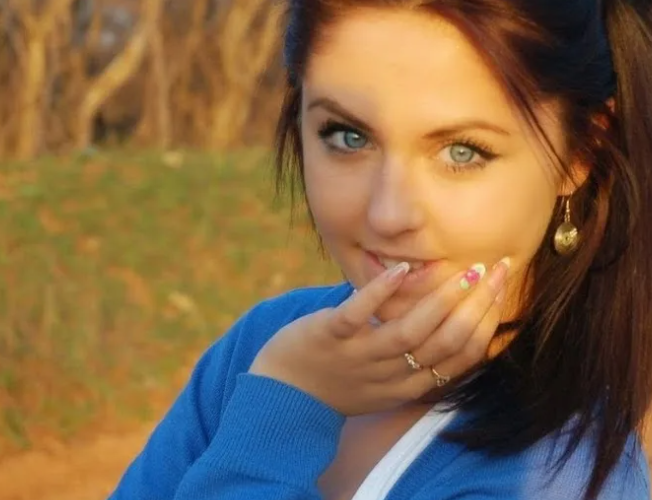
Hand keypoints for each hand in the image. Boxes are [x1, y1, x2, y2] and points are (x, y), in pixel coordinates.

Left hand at [249, 259, 509, 415]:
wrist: (281, 396)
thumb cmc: (339, 382)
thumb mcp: (386, 384)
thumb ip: (417, 361)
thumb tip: (452, 320)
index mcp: (408, 386)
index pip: (460, 358)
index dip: (487, 324)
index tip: (500, 290)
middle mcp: (389, 375)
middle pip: (445, 344)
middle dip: (478, 306)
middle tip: (496, 271)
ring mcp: (358, 356)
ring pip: (410, 333)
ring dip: (442, 301)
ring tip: (466, 271)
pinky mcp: (329, 336)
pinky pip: (358, 315)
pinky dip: (381, 292)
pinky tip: (403, 268)